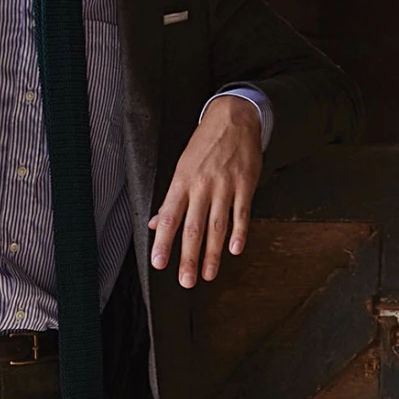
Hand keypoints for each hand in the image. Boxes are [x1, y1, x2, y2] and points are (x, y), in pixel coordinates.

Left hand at [149, 94, 262, 287]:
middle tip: (185, 281)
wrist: (234, 118)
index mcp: (182, 182)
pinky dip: (239, 233)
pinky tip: (235, 250)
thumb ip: (170, 199)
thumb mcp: (181, 167)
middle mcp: (202, 186)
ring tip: (207, 275)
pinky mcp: (245, 185)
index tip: (158, 262)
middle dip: (188, 257)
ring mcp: (225, 186)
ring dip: (212, 254)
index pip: (169, 217)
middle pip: (193, 228)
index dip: (163, 241)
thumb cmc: (204, 144)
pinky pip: (242, 213)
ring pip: (217, 226)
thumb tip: (153, 224)